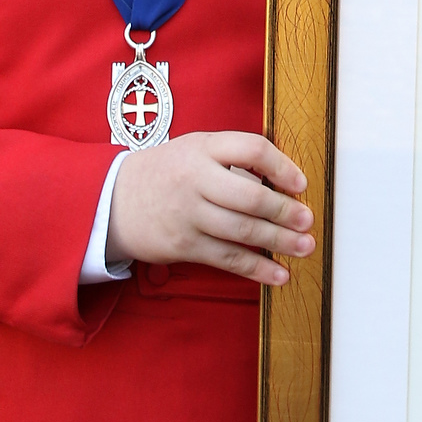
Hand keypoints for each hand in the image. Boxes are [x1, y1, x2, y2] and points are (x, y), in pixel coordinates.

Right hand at [105, 130, 312, 283]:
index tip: (300, 183)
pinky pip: (226, 258)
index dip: (281, 166)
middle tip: (307, 220)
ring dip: (278, 241)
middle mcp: (196, 179)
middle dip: (284, 211)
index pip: (251, 149)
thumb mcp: (195, 149)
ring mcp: (189, 214)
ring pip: (241, 230)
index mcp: (203, 148)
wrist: (114, 200)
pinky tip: (278, 274)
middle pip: (250, 196)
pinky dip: (256, 268)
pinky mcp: (184, 245)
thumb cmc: (168, 172)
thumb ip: (233, 159)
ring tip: (305, 247)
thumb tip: (283, 182)